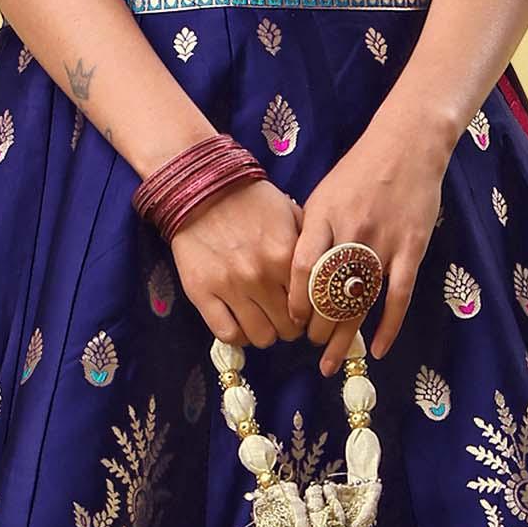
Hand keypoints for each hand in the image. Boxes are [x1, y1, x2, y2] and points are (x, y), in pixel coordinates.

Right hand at [169, 175, 305, 348]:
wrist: (201, 189)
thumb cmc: (250, 201)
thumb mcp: (290, 214)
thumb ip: (309, 247)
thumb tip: (326, 277)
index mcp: (286, 256)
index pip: (310, 306)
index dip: (310, 313)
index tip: (304, 310)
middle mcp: (261, 276)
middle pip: (288, 329)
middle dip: (289, 327)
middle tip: (282, 317)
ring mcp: (230, 287)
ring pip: (261, 337)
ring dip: (265, 333)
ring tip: (261, 320)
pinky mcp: (202, 292)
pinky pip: (227, 333)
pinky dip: (238, 335)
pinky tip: (239, 323)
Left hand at [289, 115, 448, 373]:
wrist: (406, 146)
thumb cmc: (358, 171)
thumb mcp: (322, 195)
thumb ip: (306, 232)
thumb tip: (286, 270)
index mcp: (323, 217)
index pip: (300, 267)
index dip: (293, 299)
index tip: (290, 318)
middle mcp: (351, 232)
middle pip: (328, 292)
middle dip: (315, 325)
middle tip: (308, 343)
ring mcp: (383, 243)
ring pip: (360, 301)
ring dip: (343, 335)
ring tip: (329, 361)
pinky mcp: (411, 249)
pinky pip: (398, 296)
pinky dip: (388, 326)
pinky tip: (376, 349)